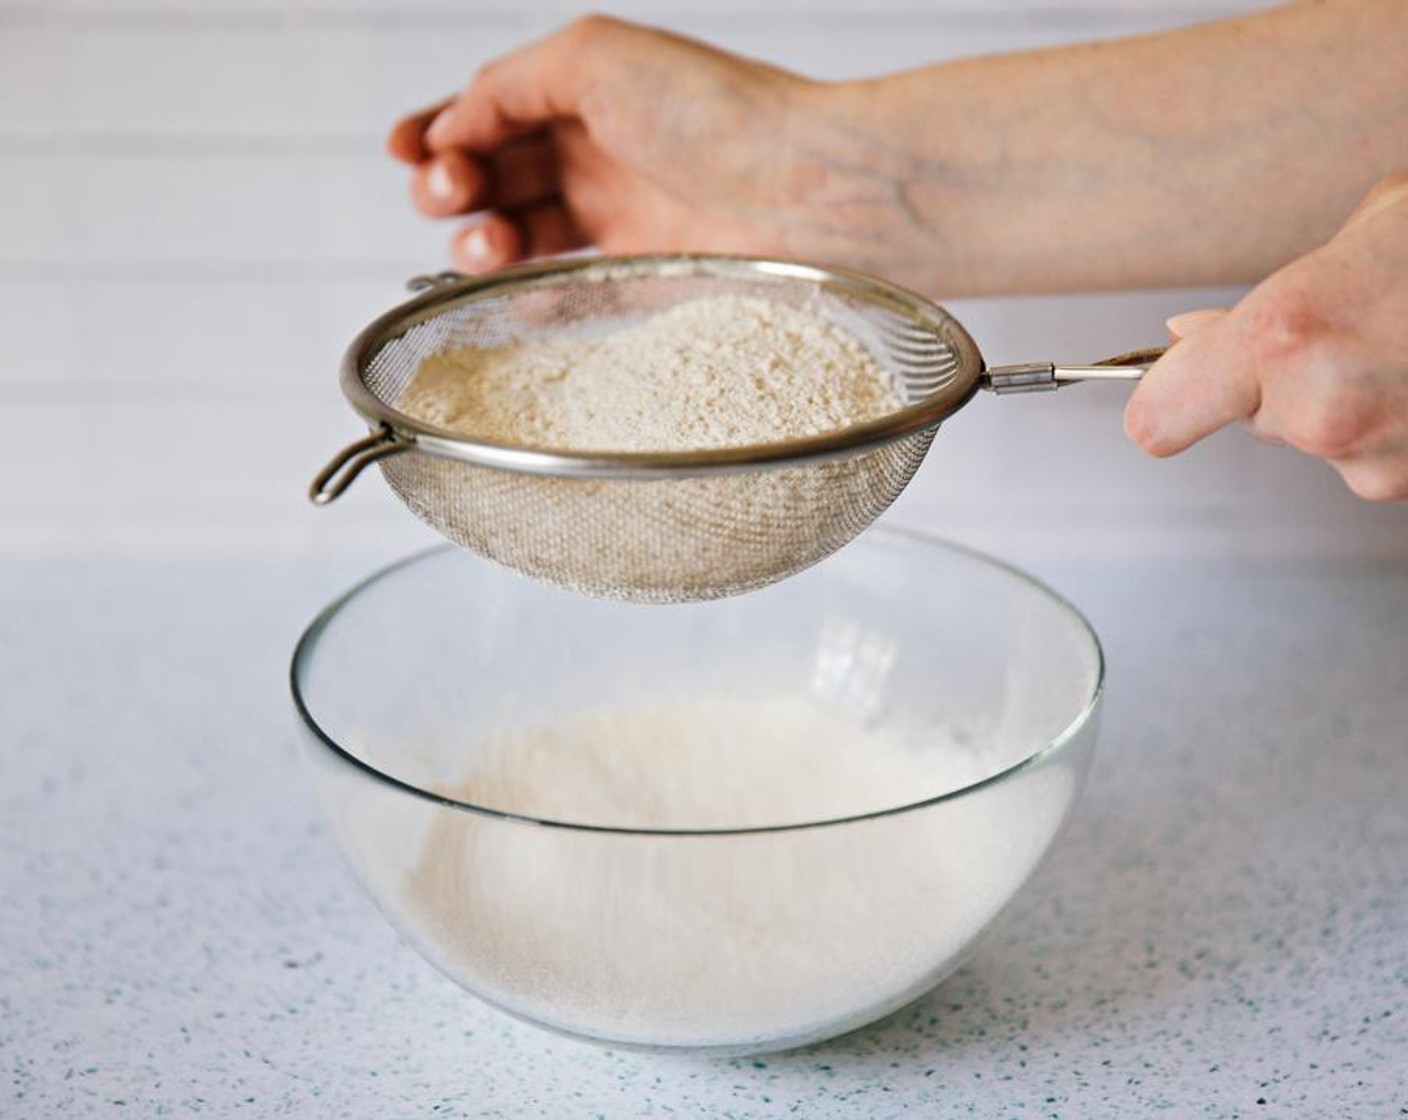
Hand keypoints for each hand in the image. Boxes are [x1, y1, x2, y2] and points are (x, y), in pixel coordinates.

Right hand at [388, 16, 899, 275]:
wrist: (805, 191)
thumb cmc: (714, 110)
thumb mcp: (592, 57)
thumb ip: (510, 84)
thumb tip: (453, 122)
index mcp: (585, 93)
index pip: (489, 112)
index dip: (437, 131)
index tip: (403, 150)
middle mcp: (600, 155)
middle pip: (494, 176)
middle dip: (450, 184)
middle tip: (448, 192)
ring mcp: (621, 220)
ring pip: (520, 238)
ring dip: (478, 242)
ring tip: (487, 245)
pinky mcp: (643, 280)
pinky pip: (566, 296)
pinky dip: (527, 298)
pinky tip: (511, 291)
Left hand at [1125, 174, 1407, 500]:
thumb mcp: (1364, 235)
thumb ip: (1260, 304)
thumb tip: (1185, 341)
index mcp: (1285, 338)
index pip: (1156, 419)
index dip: (1162, 400)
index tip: (1169, 387)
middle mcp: (1320, 412)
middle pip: (1252, 420)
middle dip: (1279, 381)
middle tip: (1350, 325)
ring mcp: (1375, 459)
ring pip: (1320, 437)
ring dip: (1345, 399)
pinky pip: (1376, 454)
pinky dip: (1396, 420)